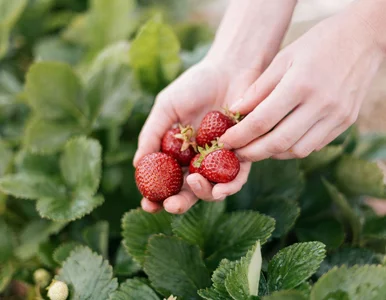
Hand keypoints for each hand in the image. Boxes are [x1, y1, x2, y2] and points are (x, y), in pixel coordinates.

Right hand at [133, 60, 257, 213]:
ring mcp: (220, 160)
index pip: (166, 180)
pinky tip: (221, 189)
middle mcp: (199, 160)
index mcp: (178, 152)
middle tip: (171, 206)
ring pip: (213, 189)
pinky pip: (238, 177)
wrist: (230, 68)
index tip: (147, 204)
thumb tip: (137, 165)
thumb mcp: (166, 107)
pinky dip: (229, 186)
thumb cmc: (195, 85)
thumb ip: (152, 134)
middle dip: (179, 203)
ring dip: (203, 194)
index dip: (155, 196)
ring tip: (195, 184)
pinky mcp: (244, 154)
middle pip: (188, 190)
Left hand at [220, 10, 384, 160]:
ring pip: (297, 150)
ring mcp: (336, 116)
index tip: (224, 141)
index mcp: (300, 85)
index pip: (262, 121)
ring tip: (257, 147)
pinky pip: (314, 146)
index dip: (239, 135)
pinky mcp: (346, 122)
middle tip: (237, 153)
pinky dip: (293, 148)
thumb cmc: (317, 44)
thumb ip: (258, 88)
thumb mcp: (283, 58)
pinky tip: (281, 141)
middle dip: (252, 153)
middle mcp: (320, 104)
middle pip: (278, 143)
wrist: (364, 38)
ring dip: (273, 153)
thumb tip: (234, 112)